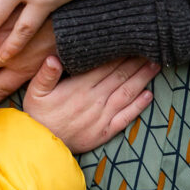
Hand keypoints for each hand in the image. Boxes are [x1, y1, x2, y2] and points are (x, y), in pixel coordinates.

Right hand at [24, 57, 157, 153]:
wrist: (42, 146)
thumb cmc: (38, 115)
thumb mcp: (34, 92)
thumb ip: (45, 75)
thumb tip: (53, 58)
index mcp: (78, 89)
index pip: (105, 67)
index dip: (120, 55)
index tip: (131, 44)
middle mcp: (94, 101)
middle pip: (120, 77)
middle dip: (136, 63)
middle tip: (151, 50)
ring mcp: (102, 117)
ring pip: (126, 94)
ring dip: (142, 79)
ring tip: (155, 66)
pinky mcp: (105, 132)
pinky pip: (126, 117)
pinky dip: (139, 106)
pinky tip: (149, 95)